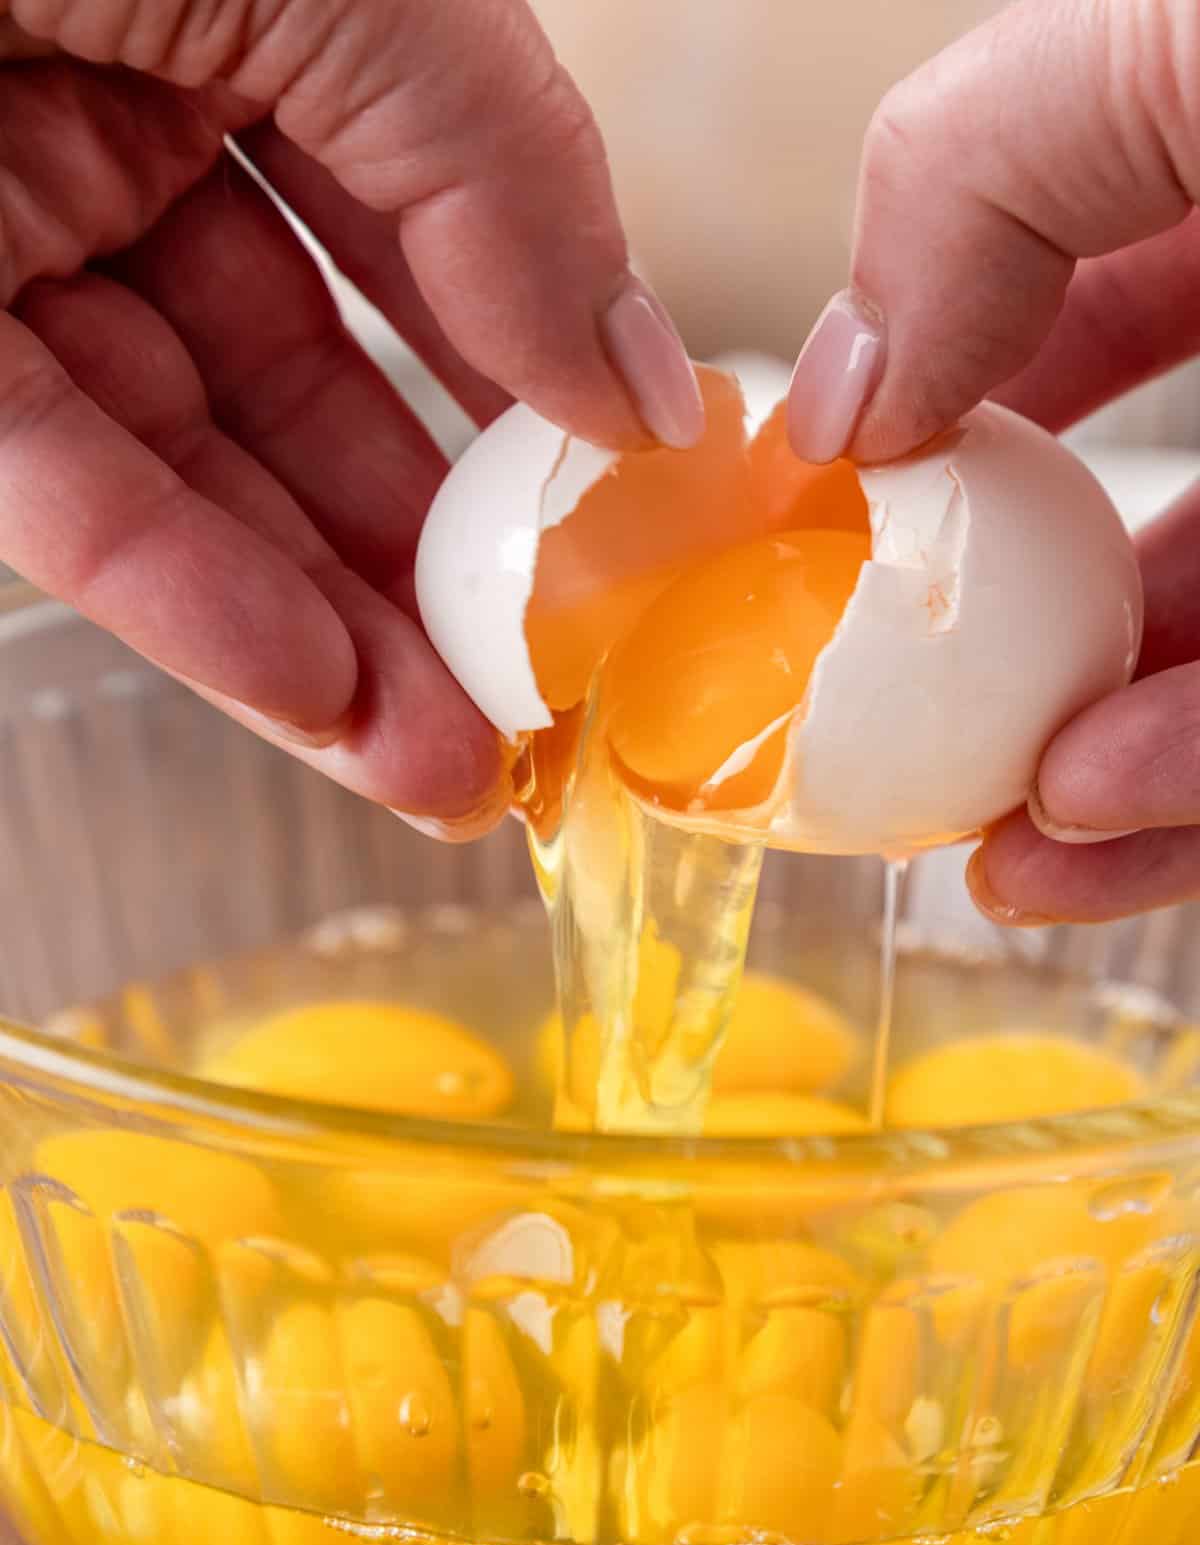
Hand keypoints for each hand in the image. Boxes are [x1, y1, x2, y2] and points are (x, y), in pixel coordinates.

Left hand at [0, 0, 701, 836]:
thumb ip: (512, 178)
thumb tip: (639, 387)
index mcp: (254, 5)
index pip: (416, 235)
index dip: (519, 383)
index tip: (606, 524)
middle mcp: (118, 123)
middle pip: (302, 386)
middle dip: (422, 562)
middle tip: (528, 701)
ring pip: (188, 466)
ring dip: (325, 630)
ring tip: (447, 766)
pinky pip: (62, 487)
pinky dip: (187, 598)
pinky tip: (314, 696)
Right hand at [787, 0, 1199, 922]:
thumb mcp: (1142, 49)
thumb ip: (965, 186)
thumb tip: (831, 407)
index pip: (1087, 298)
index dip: (954, 403)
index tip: (844, 508)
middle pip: (1144, 534)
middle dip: (1015, 653)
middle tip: (899, 744)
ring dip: (1097, 775)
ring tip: (990, 845)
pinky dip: (1194, 782)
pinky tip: (1090, 811)